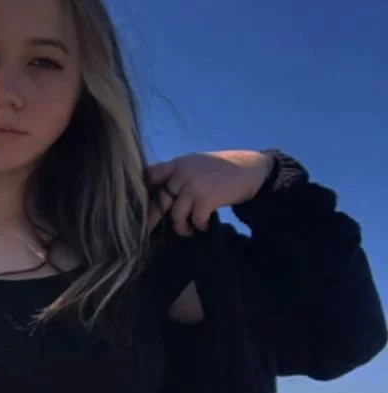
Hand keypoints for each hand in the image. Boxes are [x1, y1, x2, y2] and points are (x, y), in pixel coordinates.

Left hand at [145, 150, 273, 235]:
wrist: (252, 170)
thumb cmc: (223, 171)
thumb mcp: (198, 166)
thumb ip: (179, 176)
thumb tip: (159, 197)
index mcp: (179, 163)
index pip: (151, 174)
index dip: (144, 191)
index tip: (141, 206)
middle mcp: (183, 171)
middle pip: (161, 200)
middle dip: (156, 217)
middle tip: (151, 229)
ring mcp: (194, 184)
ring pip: (176, 214)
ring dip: (181, 227)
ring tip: (188, 230)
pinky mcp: (207, 198)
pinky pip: (195, 220)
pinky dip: (199, 226)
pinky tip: (203, 226)